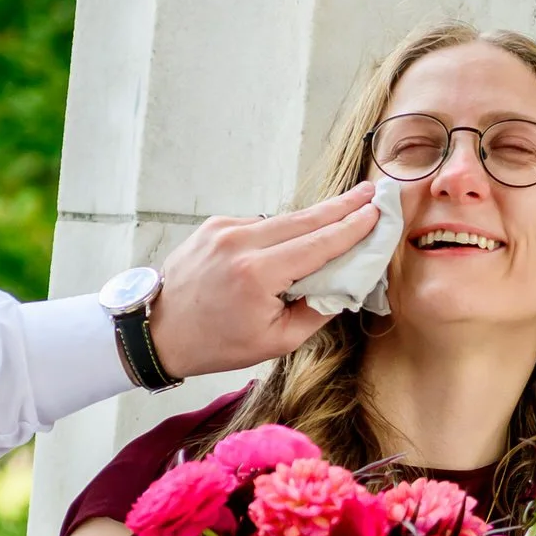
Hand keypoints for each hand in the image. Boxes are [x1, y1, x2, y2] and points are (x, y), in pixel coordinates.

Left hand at [147, 187, 379, 379]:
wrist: (158, 332)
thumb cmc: (215, 344)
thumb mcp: (274, 342)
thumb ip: (315, 310)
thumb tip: (345, 284)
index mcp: (257, 274)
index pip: (319, 243)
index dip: (352, 227)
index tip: (376, 212)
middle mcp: (240, 242)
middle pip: (305, 219)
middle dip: (341, 206)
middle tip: (370, 191)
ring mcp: (224, 229)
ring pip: (282, 220)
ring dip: (313, 218)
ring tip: (343, 210)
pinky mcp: (214, 225)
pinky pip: (259, 226)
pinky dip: (279, 232)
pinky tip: (292, 239)